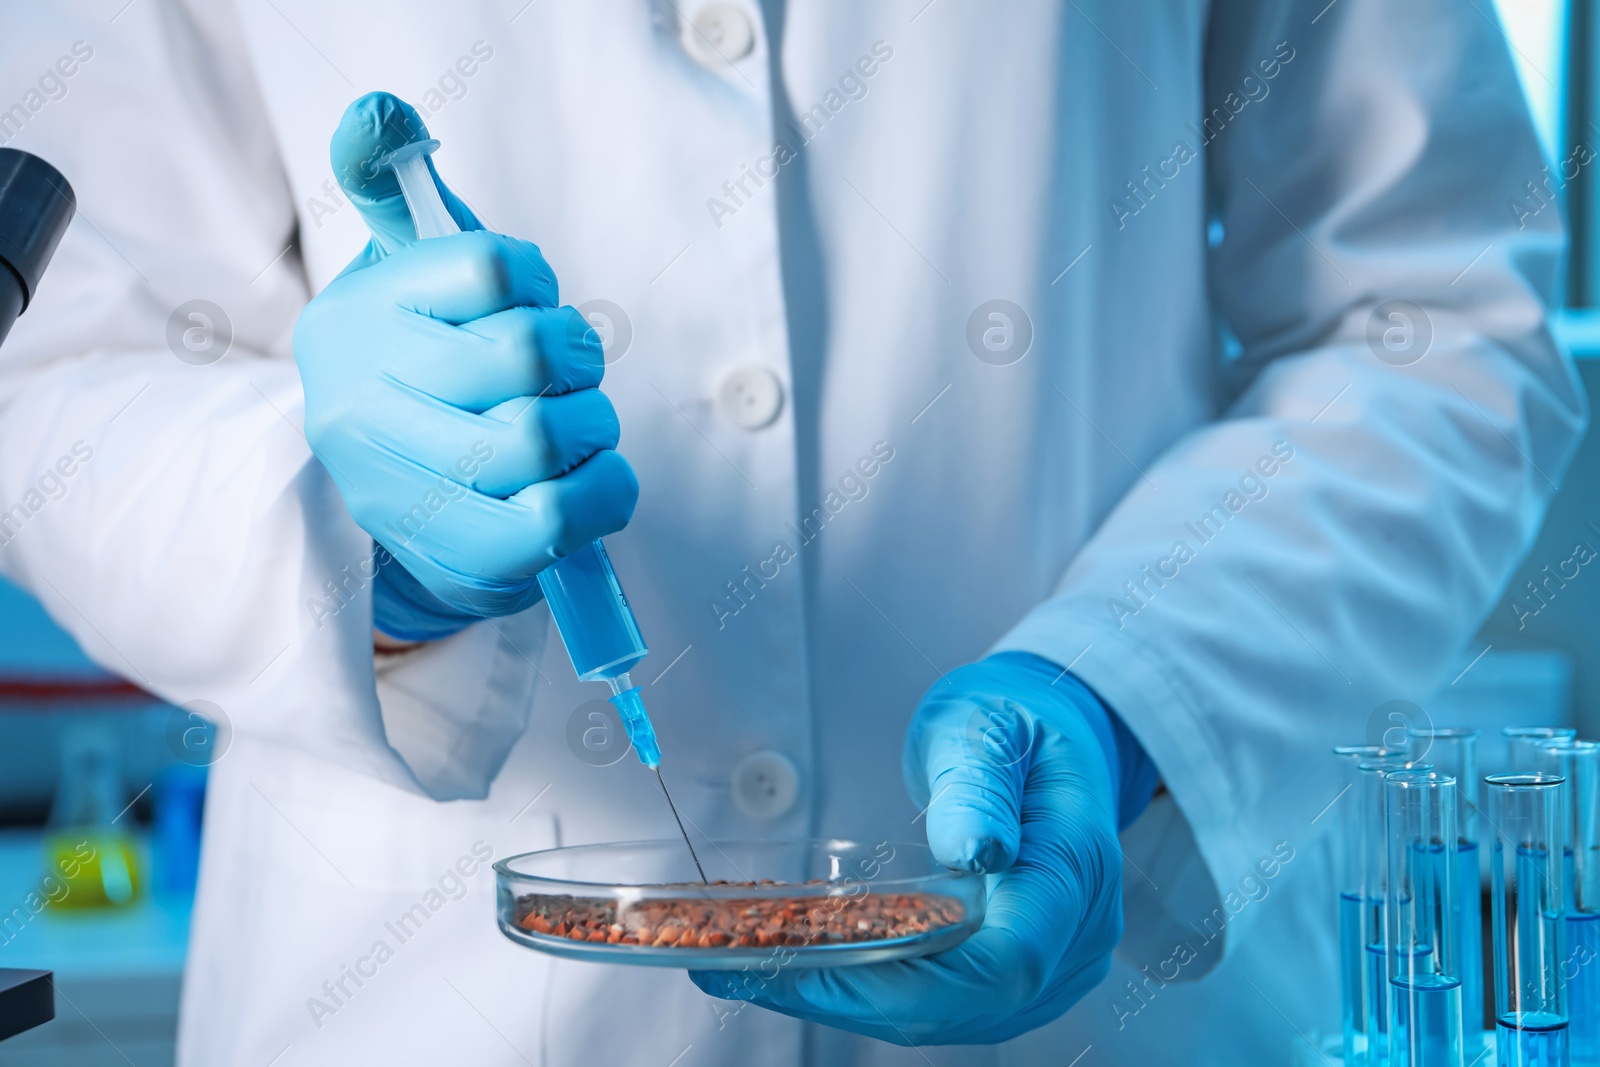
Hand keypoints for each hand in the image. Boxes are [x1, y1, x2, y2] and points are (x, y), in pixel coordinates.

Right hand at [294, 92, 636, 639]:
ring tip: (581, 431)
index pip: (490, 267)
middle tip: (574, 374)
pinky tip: (595, 481)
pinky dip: (605, 493)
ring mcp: (399, 488)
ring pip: (542, 434)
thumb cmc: (430, 375)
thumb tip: (376, 114)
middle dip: (579, 360)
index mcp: (354, 320)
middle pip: (527, 352)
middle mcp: (357, 403)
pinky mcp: (453, 558)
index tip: (531, 305)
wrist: (406, 511)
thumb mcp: (407, 273)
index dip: (539, 284)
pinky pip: (556, 519)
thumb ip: (393, 184)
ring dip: (594, 426)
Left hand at [691, 653, 1135, 1043]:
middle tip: (742, 963)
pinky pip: (949, 1003)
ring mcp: (1056, 964)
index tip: (807, 963)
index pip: (1007, 959)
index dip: (906, 977)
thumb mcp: (987, 727)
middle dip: (853, 997)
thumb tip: (975, 847)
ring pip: (953, 1016)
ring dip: (853, 1000)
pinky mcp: (1020, 973)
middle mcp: (1077, 934)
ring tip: (752, 964)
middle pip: (970, 1004)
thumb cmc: (1016, 723)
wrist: (1051, 737)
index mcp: (1075, 866)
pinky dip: (875, 991)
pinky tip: (808, 964)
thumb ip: (980, 787)